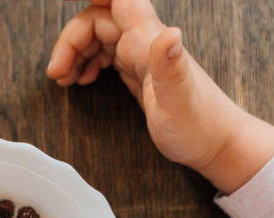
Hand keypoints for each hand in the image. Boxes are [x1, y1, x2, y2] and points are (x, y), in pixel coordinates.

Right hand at [47, 0, 273, 192]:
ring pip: (99, 34)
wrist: (217, 143)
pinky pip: (106, 52)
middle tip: (57, 74)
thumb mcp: (178, 102)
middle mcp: (145, 42)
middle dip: (71, 40)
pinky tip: (82, 80)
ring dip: (75, 51)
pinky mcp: (139, 71)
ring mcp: (142, 55)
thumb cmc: (199, 127)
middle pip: (98, 18)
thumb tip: (169, 34)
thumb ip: (170, 67)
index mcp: (149, 42)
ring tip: (63, 79)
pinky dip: (87, 61)